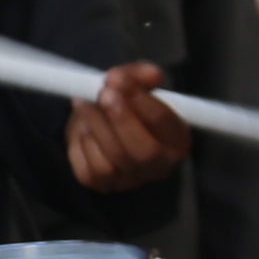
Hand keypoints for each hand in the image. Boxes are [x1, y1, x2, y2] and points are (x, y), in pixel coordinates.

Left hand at [64, 59, 190, 194]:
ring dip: (95, 126)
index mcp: (176, 140)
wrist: (101, 125)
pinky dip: (82, 144)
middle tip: (104, 93)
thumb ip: (143, 75)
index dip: (140, 99)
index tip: (119, 79)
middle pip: (143, 151)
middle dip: (120, 119)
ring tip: (84, 102)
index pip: (163, 122)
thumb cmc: (126, 105)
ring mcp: (129, 180)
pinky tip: (82, 127)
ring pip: (112, 161)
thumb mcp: (136, 84)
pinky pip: (89, 169)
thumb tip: (151, 74)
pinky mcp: (101, 185)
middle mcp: (158, 166)